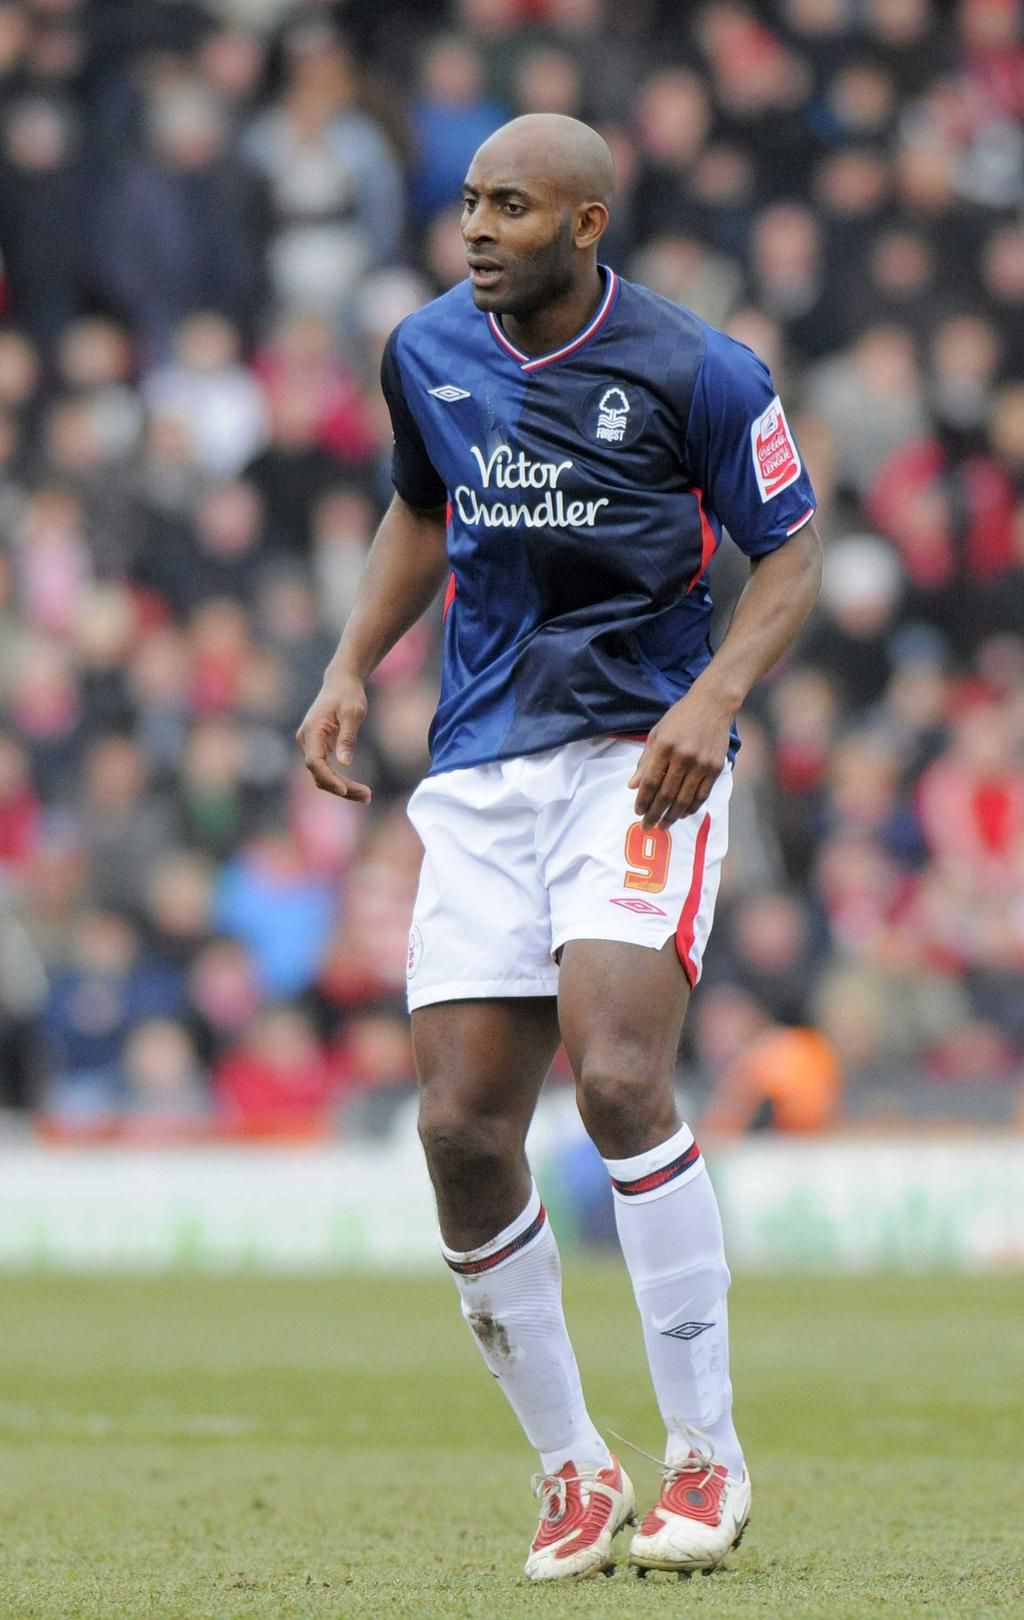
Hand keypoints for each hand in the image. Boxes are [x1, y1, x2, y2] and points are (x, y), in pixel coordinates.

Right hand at [296, 673, 371, 802]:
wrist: (341, 682)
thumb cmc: (348, 695)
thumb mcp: (353, 713)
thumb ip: (348, 738)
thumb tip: (344, 764)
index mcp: (312, 731)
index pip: (314, 762)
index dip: (328, 778)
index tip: (345, 789)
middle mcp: (306, 740)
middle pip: (319, 773)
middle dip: (341, 788)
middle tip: (367, 796)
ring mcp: (310, 745)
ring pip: (322, 775)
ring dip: (342, 788)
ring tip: (366, 796)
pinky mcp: (318, 748)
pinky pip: (326, 770)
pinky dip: (340, 781)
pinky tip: (358, 790)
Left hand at [628, 687, 731, 827]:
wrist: (713, 705)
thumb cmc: (680, 718)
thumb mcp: (657, 734)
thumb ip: (645, 761)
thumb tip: (633, 786)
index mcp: (665, 746)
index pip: (651, 782)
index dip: (643, 800)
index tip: (637, 812)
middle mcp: (683, 757)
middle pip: (667, 794)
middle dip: (655, 813)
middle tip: (648, 826)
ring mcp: (701, 764)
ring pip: (684, 799)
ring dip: (672, 816)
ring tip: (664, 825)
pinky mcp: (715, 768)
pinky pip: (702, 795)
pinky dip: (691, 807)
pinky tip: (682, 814)